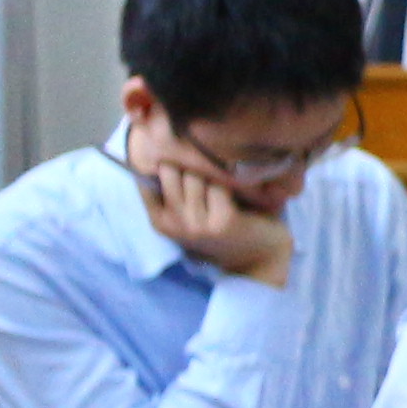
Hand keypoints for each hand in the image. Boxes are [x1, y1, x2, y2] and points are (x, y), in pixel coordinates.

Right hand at [136, 155, 294, 284]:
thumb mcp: (190, 212)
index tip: (179, 155)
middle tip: (210, 167)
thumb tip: (161, 152)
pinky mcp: (223, 220)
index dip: (163, 163)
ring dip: (213, 171)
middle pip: (171, 171)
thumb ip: (174, 190)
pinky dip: (232, 181)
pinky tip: (242, 190)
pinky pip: (221, 184)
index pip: (145, 180)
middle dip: (190, 163)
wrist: (261, 256)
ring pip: (195, 175)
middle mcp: (173, 224)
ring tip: (227, 180)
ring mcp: (196, 224)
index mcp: (159, 221)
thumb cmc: (223, 224)